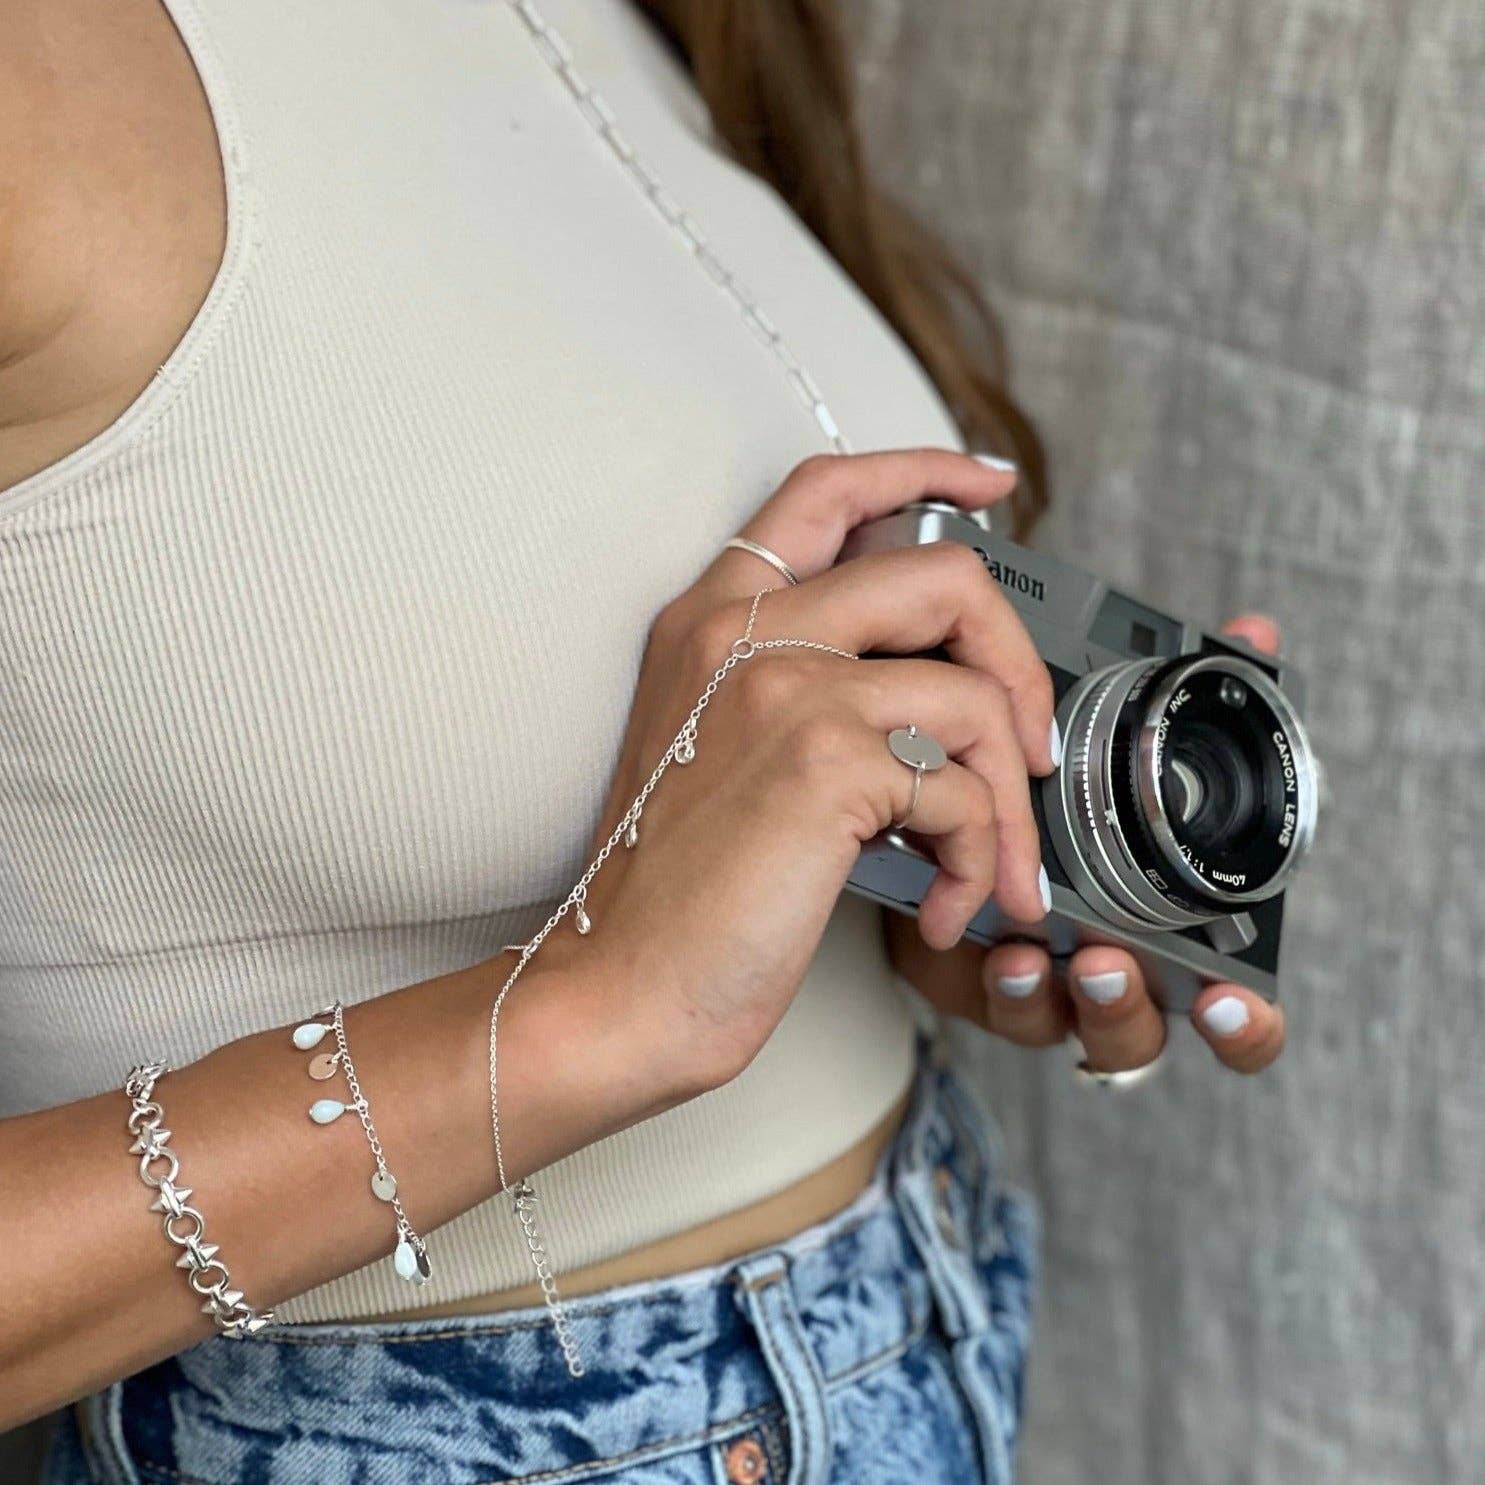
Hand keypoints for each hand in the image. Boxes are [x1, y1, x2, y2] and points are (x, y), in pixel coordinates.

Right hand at [553, 450, 1056, 1102]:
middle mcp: (743, 630)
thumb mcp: (723, 753)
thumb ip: (805, 691)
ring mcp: (784, 686)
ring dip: (1009, 802)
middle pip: (942, 574)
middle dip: (1019, 664)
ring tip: (986, 869)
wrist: (618, 988)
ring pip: (975, 696)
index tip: (990, 483)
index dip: (922, 467)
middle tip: (1028, 748)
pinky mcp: (824, 762)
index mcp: (713, 618)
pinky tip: (944, 909)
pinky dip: (981, 862)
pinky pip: (966, 792)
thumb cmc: (673, 893)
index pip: (827, 490)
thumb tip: (936, 692)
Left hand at [885, 614, 1287, 1075]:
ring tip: (1027, 957)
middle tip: (1104, 963)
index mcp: (1162, 930)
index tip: (1230, 1001)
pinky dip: (992, 983)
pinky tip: (989, 947)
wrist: (945, 801)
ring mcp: (1036, 980)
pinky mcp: (966, 975)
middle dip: (1125, 1004)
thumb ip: (1195, 696)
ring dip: (1046, 995)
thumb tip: (1256, 630)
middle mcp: (1107, 967)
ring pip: (1055, 1022)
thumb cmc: (1061, 785)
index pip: (1230, 1003)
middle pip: (1137, 1026)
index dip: (1245, 1021)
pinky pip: (984, 1002)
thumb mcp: (1125, 743)